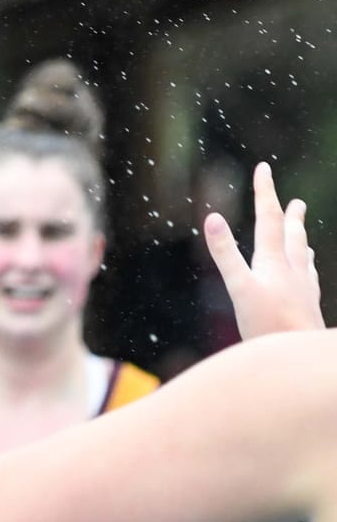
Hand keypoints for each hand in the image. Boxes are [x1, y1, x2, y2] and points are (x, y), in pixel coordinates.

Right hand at [205, 162, 321, 339]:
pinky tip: (307, 274)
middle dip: (290, 215)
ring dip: (300, 239)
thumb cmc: (267, 325)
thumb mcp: (239, 287)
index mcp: (273, 262)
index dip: (264, 192)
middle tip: (295, 201)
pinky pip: (309, 279)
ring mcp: (303, 288)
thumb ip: (225, 253)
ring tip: (302, 232)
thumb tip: (211, 217)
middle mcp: (292, 270)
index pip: (267, 219)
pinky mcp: (308, 306)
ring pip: (303, 256)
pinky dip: (306, 268)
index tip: (264, 169)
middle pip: (291, 235)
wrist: (301, 353)